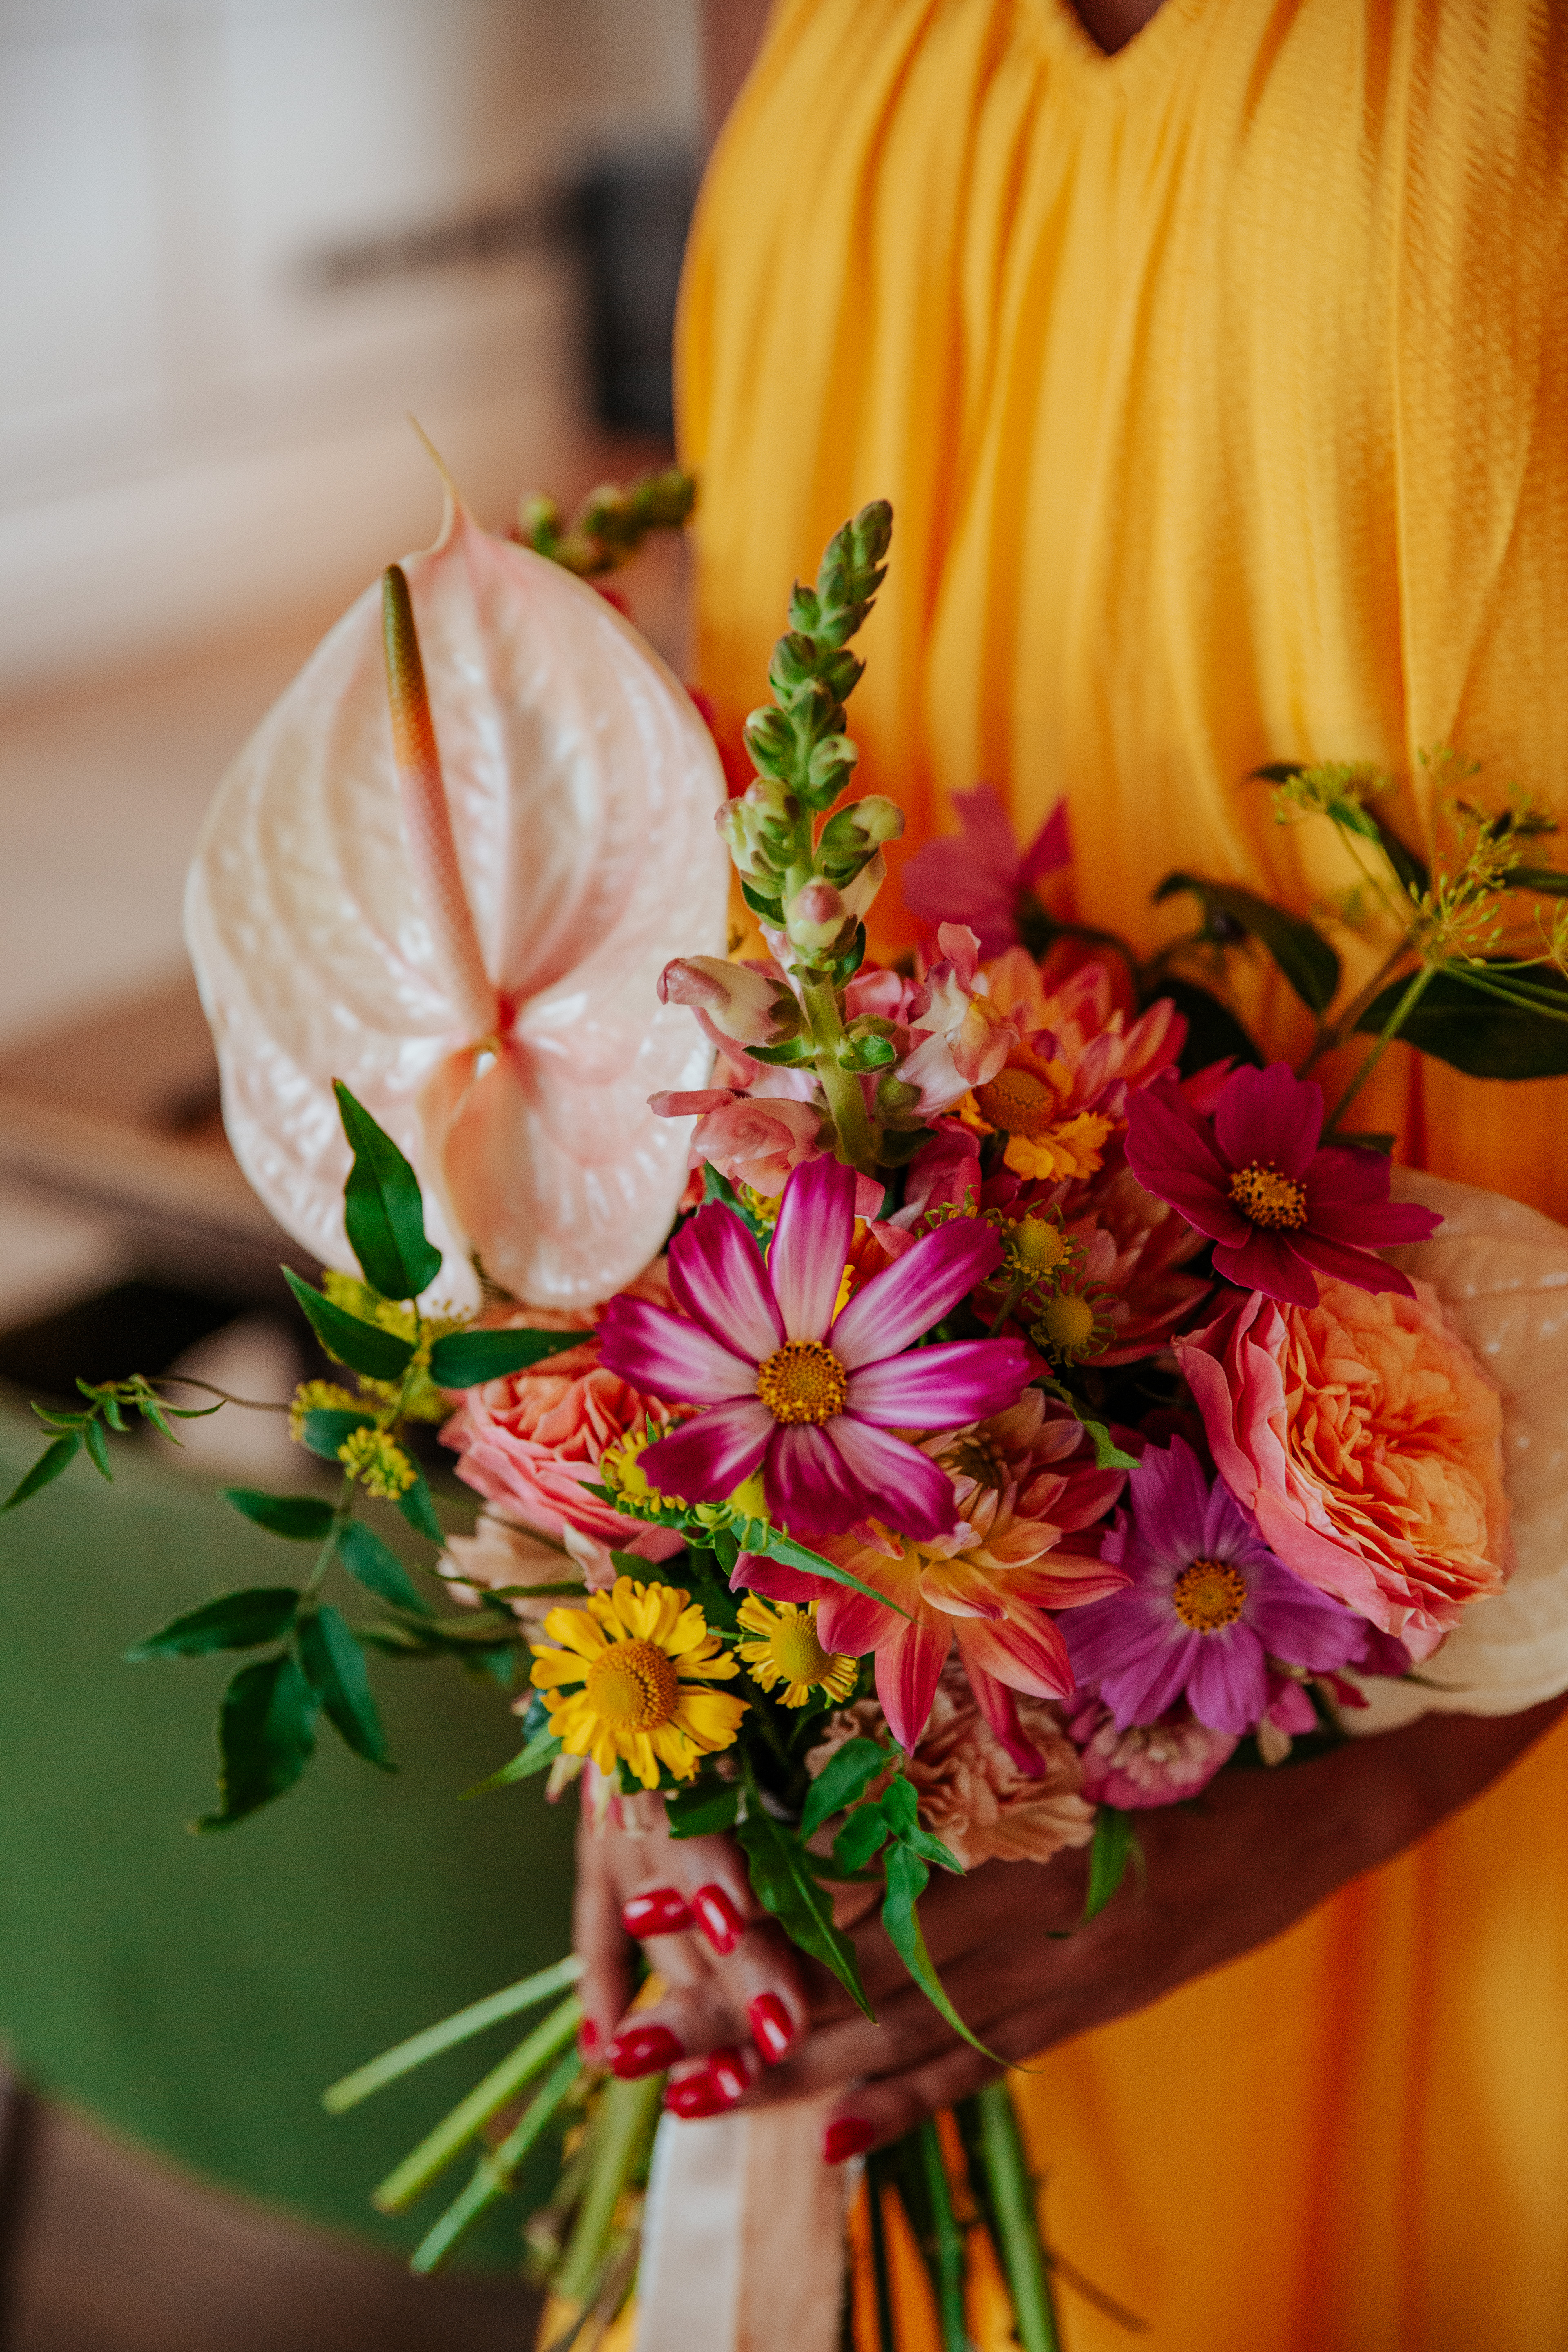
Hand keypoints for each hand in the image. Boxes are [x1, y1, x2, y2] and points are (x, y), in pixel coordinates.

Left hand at [579, 1697, 1566, 2153]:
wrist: (1305, 1821)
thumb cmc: (1179, 1751)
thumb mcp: (1069, 1740)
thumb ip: (964, 1769)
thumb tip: (840, 1768)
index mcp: (1014, 1832)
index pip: (855, 1876)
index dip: (752, 1898)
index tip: (659, 1908)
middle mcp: (1029, 1915)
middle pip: (858, 1968)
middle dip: (746, 2003)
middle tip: (645, 2033)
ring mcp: (1059, 1978)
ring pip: (906, 2034)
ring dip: (800, 2068)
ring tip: (704, 2095)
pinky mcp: (1085, 2014)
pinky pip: (983, 2067)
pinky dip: (908, 2106)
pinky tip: (836, 2141)